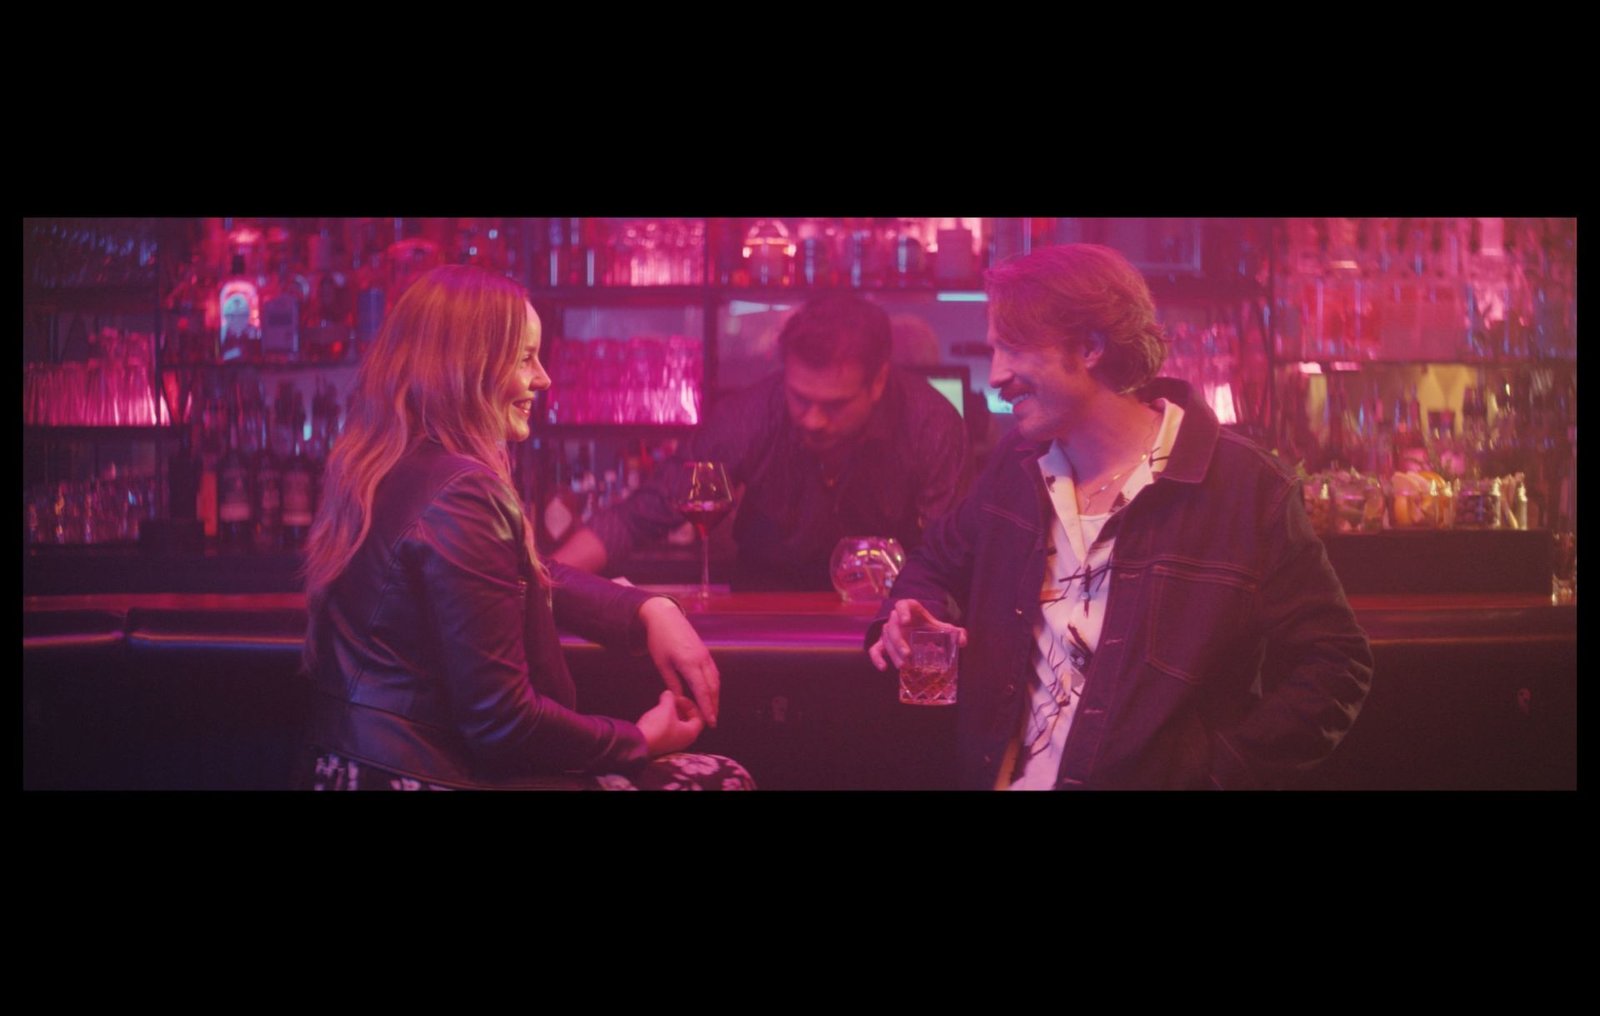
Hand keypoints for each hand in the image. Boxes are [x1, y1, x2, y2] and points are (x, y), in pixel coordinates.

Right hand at [635, 690, 703, 757]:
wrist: (638, 744)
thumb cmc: (657, 727)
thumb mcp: (665, 708)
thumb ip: (669, 698)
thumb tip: (669, 693)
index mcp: (691, 733)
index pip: (699, 718)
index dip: (690, 705)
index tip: (679, 698)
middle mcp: (684, 741)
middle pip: (688, 723)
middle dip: (681, 710)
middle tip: (672, 702)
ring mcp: (672, 745)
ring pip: (677, 727)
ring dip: (672, 715)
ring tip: (663, 707)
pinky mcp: (661, 746)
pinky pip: (668, 732)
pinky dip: (665, 722)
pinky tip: (655, 716)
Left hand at [639, 596, 719, 726]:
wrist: (664, 616)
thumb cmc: (659, 639)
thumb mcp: (662, 663)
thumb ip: (672, 682)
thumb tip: (679, 699)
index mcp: (689, 663)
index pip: (702, 691)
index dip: (707, 708)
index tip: (711, 722)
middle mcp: (701, 659)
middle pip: (712, 687)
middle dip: (714, 705)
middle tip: (713, 721)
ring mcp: (705, 654)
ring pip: (715, 679)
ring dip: (715, 696)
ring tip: (713, 709)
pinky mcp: (704, 651)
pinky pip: (713, 671)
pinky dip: (714, 684)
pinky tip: (711, 691)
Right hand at [868, 599, 967, 671]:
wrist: (919, 630)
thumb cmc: (930, 626)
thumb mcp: (942, 627)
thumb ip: (955, 632)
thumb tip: (963, 641)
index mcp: (910, 609)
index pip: (902, 605)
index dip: (903, 611)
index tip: (906, 622)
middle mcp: (896, 618)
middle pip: (893, 627)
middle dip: (899, 642)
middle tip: (908, 655)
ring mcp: (888, 630)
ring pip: (885, 639)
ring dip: (893, 653)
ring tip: (903, 666)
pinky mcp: (883, 642)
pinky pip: (875, 648)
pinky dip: (876, 658)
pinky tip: (883, 668)